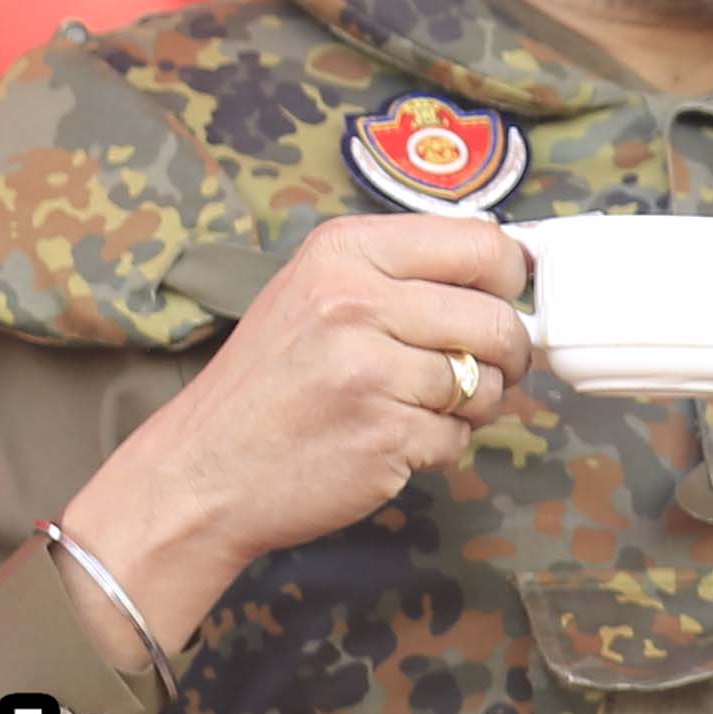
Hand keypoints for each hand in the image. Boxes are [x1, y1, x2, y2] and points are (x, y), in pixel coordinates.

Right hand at [56, 216, 539, 663]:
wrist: (202, 469)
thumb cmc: (269, 382)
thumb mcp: (314, 293)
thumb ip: (399, 274)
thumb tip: (507, 268)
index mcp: (344, 252)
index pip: (481, 244)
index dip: (510, 279)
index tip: (506, 300)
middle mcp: (356, 302)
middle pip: (497, 319)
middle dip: (508, 352)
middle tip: (484, 368)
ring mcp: (371, 370)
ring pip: (486, 383)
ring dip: (471, 405)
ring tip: (417, 406)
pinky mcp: (386, 434)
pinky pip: (459, 436)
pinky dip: (439, 445)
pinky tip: (391, 439)